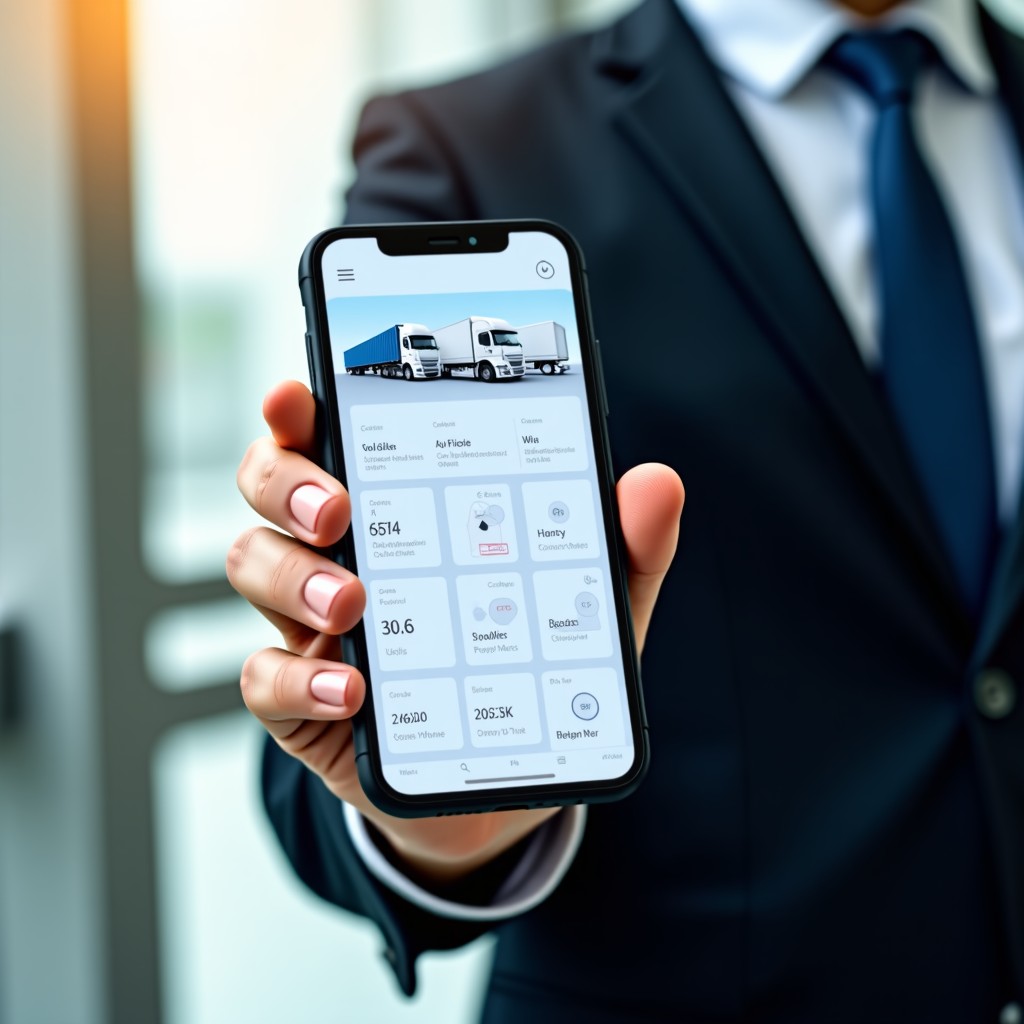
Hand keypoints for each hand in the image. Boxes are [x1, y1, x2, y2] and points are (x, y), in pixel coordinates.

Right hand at [227, 380, 684, 882]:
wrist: (502, 781)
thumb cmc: (529, 672)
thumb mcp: (586, 609)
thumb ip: (620, 549)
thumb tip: (657, 481)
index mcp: (398, 514)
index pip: (334, 440)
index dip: (302, 410)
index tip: (300, 391)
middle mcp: (341, 557)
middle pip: (271, 489)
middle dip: (288, 483)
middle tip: (340, 509)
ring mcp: (314, 628)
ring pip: (254, 568)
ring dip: (295, 576)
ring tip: (356, 602)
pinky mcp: (305, 704)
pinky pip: (265, 678)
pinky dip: (297, 677)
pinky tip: (348, 687)